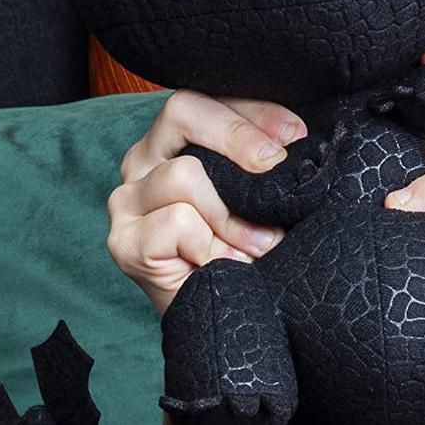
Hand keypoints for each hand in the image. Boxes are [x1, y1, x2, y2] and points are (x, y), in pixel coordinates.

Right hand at [107, 89, 307, 316]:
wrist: (229, 325)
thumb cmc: (250, 256)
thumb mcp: (265, 200)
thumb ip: (269, 166)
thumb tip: (301, 137)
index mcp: (178, 143)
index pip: (208, 99)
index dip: (255, 110)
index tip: (298, 135)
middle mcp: (145, 162)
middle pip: (183, 109)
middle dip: (239, 136)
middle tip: (276, 170)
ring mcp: (127, 201)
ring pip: (184, 174)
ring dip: (233, 216)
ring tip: (257, 248)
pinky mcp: (123, 241)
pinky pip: (178, 221)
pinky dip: (212, 247)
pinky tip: (223, 267)